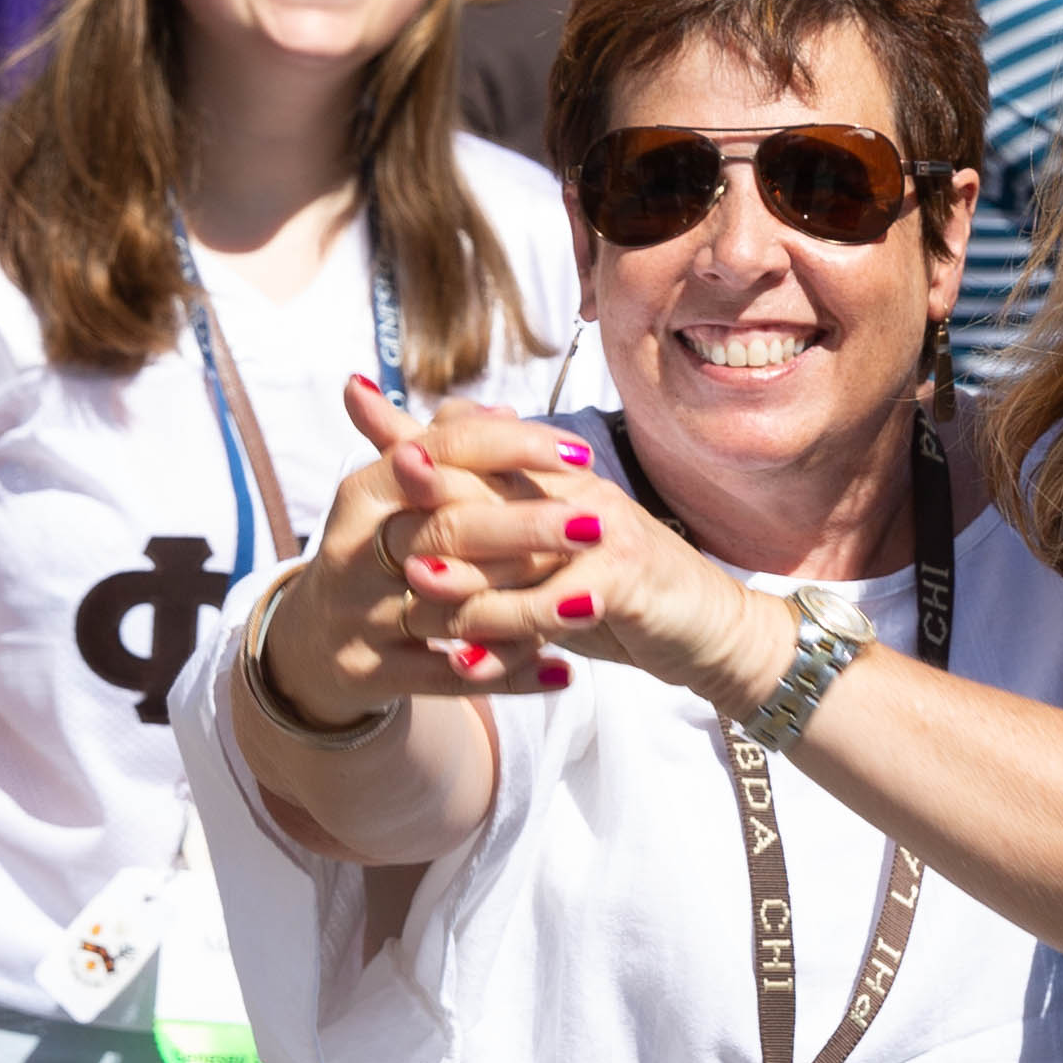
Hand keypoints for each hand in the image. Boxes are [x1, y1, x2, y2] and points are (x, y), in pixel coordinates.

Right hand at [259, 380, 605, 715]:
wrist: (310, 644)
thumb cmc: (372, 552)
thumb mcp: (393, 497)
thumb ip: (446, 451)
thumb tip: (504, 408)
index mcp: (363, 494)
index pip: (442, 453)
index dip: (513, 449)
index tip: (582, 454)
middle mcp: (353, 551)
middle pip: (447, 530)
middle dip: (527, 527)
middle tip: (596, 525)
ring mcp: (358, 616)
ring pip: (451, 611)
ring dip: (526, 610)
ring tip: (592, 603)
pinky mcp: (369, 672)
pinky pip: (447, 678)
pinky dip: (507, 674)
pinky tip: (563, 672)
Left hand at [329, 377, 796, 714]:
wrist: (709, 631)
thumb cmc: (619, 591)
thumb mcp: (549, 554)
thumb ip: (491, 517)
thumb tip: (425, 461)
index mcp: (554, 476)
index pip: (477, 441)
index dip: (416, 425)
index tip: (354, 397)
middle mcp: (575, 492)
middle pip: (488, 487)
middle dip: (429, 494)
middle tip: (373, 517)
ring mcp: (602, 534)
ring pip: (516, 550)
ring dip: (463, 576)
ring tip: (416, 594)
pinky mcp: (625, 583)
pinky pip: (553, 608)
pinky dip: (509, 636)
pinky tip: (469, 665)